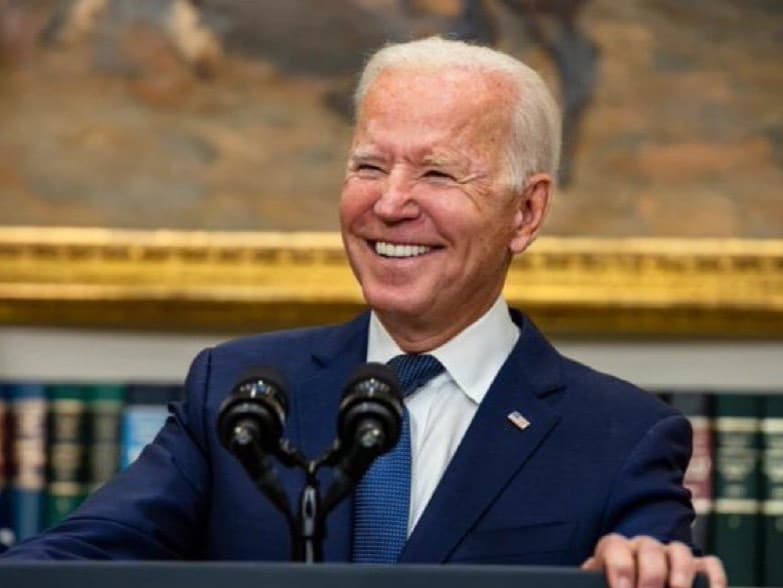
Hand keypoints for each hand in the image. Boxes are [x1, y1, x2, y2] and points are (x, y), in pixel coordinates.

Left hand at [582, 534, 725, 587]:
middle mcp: (644, 548)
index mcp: (616, 552)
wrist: (629, 583)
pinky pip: (709, 565)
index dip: (620, 566)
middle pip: (649, 548)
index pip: (615, 546)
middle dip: (650, 574)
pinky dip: (713, 578)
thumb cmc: (614, 585)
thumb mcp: (603, 584)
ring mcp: (672, 556)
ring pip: (680, 551)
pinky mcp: (698, 569)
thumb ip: (598, 583)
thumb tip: (593, 580)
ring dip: (681, 572)